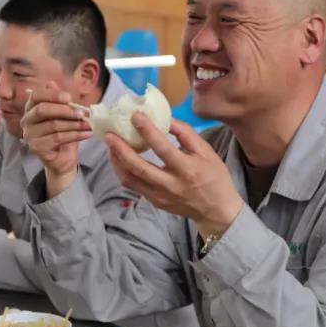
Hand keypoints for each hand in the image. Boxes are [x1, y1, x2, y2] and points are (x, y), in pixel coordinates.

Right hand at [20, 82, 91, 196]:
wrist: (63, 157)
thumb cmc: (63, 132)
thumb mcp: (64, 114)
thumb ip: (59, 100)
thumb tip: (52, 83)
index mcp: (31, 108)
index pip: (36, 96)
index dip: (52, 95)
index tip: (69, 98)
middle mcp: (26, 121)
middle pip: (43, 110)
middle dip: (65, 110)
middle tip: (81, 113)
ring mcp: (29, 135)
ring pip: (53, 125)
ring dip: (74, 124)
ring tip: (88, 124)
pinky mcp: (36, 148)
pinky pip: (58, 138)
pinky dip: (75, 135)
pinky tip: (87, 134)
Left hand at [106, 114, 242, 237]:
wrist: (216, 210)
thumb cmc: (214, 176)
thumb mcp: (207, 152)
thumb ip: (186, 134)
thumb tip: (166, 118)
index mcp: (187, 170)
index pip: (162, 148)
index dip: (147, 131)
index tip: (135, 116)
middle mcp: (171, 185)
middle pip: (138, 167)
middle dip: (120, 149)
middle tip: (109, 134)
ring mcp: (160, 196)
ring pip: (130, 179)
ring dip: (116, 161)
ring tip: (110, 145)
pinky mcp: (154, 202)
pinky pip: (132, 186)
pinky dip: (123, 171)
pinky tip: (119, 159)